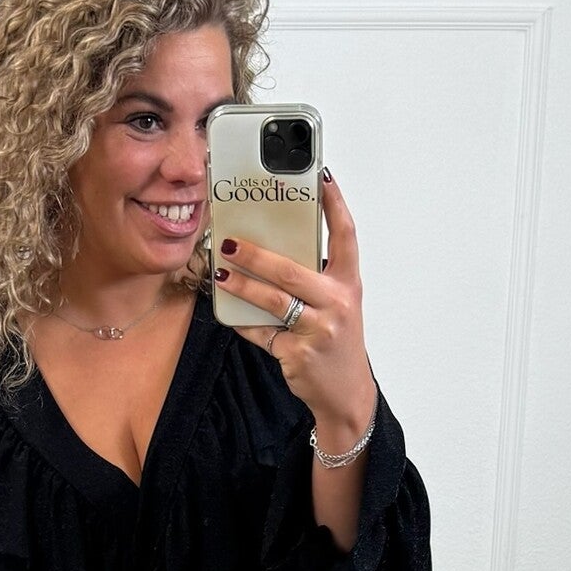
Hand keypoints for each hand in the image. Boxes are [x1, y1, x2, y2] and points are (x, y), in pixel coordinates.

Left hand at [213, 168, 376, 434]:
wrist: (346, 393)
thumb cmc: (337, 341)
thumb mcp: (337, 305)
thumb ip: (314, 278)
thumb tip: (272, 249)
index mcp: (348, 285)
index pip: (345, 236)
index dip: (335, 205)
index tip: (322, 177)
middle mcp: (338, 304)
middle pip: (292, 270)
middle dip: (257, 255)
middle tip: (230, 243)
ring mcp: (319, 330)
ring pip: (273, 301)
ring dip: (242, 285)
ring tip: (222, 273)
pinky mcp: (299, 354)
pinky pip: (263, 333)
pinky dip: (243, 322)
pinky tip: (229, 311)